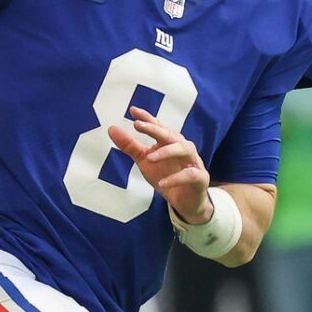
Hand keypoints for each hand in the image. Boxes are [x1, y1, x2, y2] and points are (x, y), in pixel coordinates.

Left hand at [108, 105, 209, 222]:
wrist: (184, 201)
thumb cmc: (166, 176)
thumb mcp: (145, 161)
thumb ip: (130, 146)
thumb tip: (112, 128)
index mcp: (169, 141)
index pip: (158, 126)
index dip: (147, 118)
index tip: (133, 110)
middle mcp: (183, 147)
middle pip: (170, 134)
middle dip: (155, 129)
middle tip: (137, 125)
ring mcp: (193, 161)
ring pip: (184, 149)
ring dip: (166, 152)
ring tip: (149, 157)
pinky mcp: (200, 178)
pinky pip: (189, 174)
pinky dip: (176, 178)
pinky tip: (162, 183)